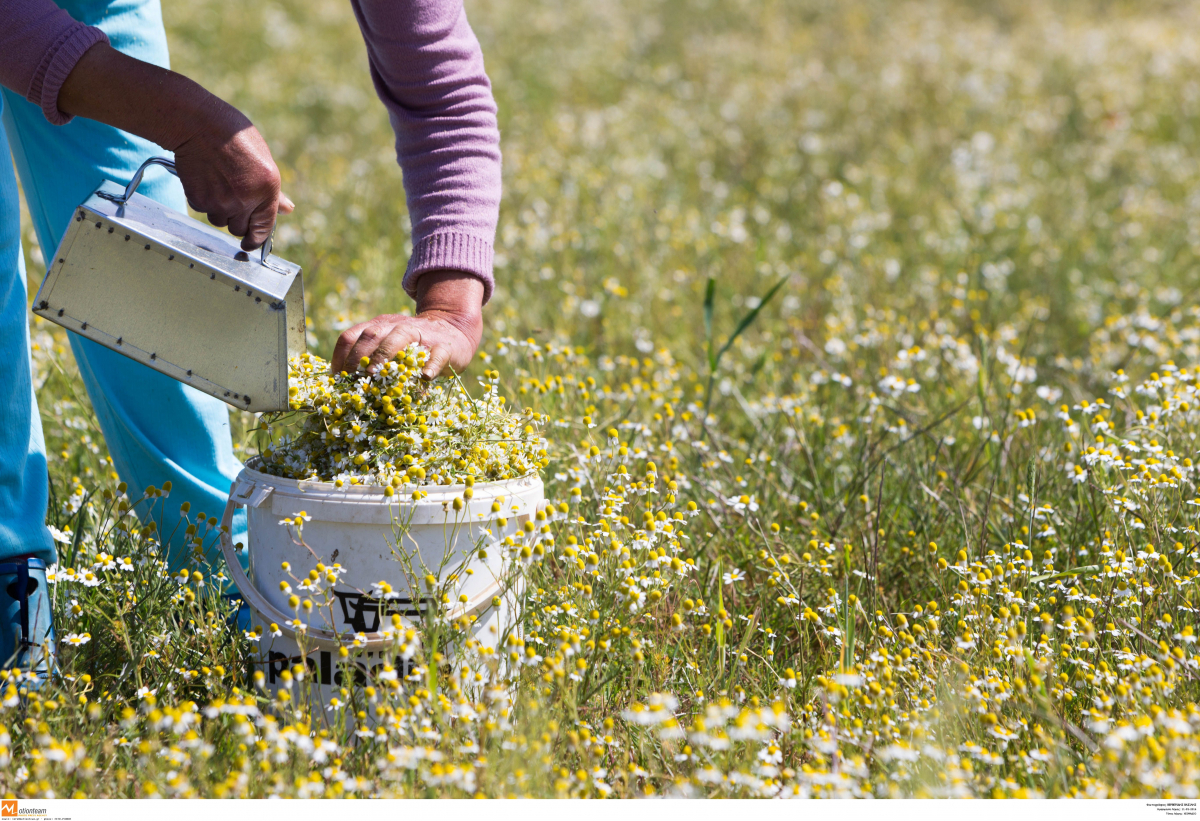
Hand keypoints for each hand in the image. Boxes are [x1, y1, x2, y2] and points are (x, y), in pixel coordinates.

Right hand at [59, 43, 292, 250]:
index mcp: (267, 191)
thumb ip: (274, 192)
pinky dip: (204, 201)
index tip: (250, 245)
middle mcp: (244, 201)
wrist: (198, 124)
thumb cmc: (235, 138)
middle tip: (233, 201)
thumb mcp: (264, 162)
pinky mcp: (199, 200)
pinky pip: (203, 210)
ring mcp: (220, 203)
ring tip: (219, 185)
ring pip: (220, 221)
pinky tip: (205, 180)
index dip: (256, 240)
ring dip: (220, 211)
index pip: (263, 229)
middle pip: (239, 229)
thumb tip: (287, 210)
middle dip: (237, 220)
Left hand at [330, 271, 484, 377]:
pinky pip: (436, 354)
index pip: (351, 336)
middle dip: (358, 357)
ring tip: (375, 376)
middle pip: (371, 334)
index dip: (340, 357)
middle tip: (352, 379)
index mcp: (378, 327)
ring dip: (385, 355)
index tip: (337, 378)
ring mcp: (421, 334)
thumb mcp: (390, 347)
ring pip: (400, 337)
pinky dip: (429, 365)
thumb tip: (348, 390)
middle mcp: (396, 326)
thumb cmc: (414, 349)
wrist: (452, 332)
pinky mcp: (444, 347)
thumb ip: (372, 363)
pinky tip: (424, 377)